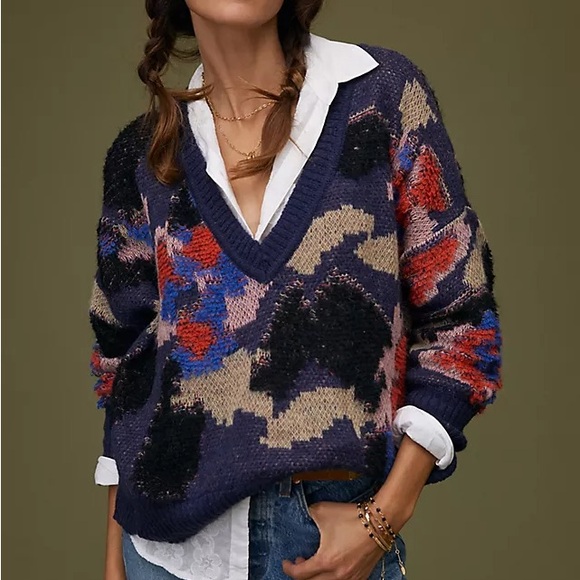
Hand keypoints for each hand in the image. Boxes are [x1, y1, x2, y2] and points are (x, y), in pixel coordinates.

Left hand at [282, 500, 407, 579]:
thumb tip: (306, 515)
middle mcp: (337, 575)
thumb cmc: (351, 517)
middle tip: (300, 562)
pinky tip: (333, 566)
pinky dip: (332, 578)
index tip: (287, 562)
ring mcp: (351, 578)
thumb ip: (309, 514)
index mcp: (325, 562)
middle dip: (302, 575)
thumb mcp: (322, 511)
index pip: (299, 574)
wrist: (379, 521)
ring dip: (318, 577)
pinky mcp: (362, 576)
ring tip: (316, 564)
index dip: (289, 568)